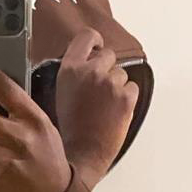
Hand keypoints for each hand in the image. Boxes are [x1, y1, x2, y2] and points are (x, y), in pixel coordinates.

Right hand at [55, 27, 139, 189]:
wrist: (81, 154)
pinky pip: (133, 88)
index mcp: (70, 70)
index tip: (97, 46)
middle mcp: (91, 72)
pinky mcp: (126, 97)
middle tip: (99, 89)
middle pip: (107, 54)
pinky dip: (127, 99)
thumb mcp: (59, 95)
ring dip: (117, 86)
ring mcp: (111, 84)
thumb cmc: (68, 131)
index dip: (94, 41)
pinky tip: (114, 112)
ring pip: (121, 74)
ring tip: (104, 107)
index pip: (87, 37)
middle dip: (106, 68)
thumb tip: (85, 64)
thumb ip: (72, 75)